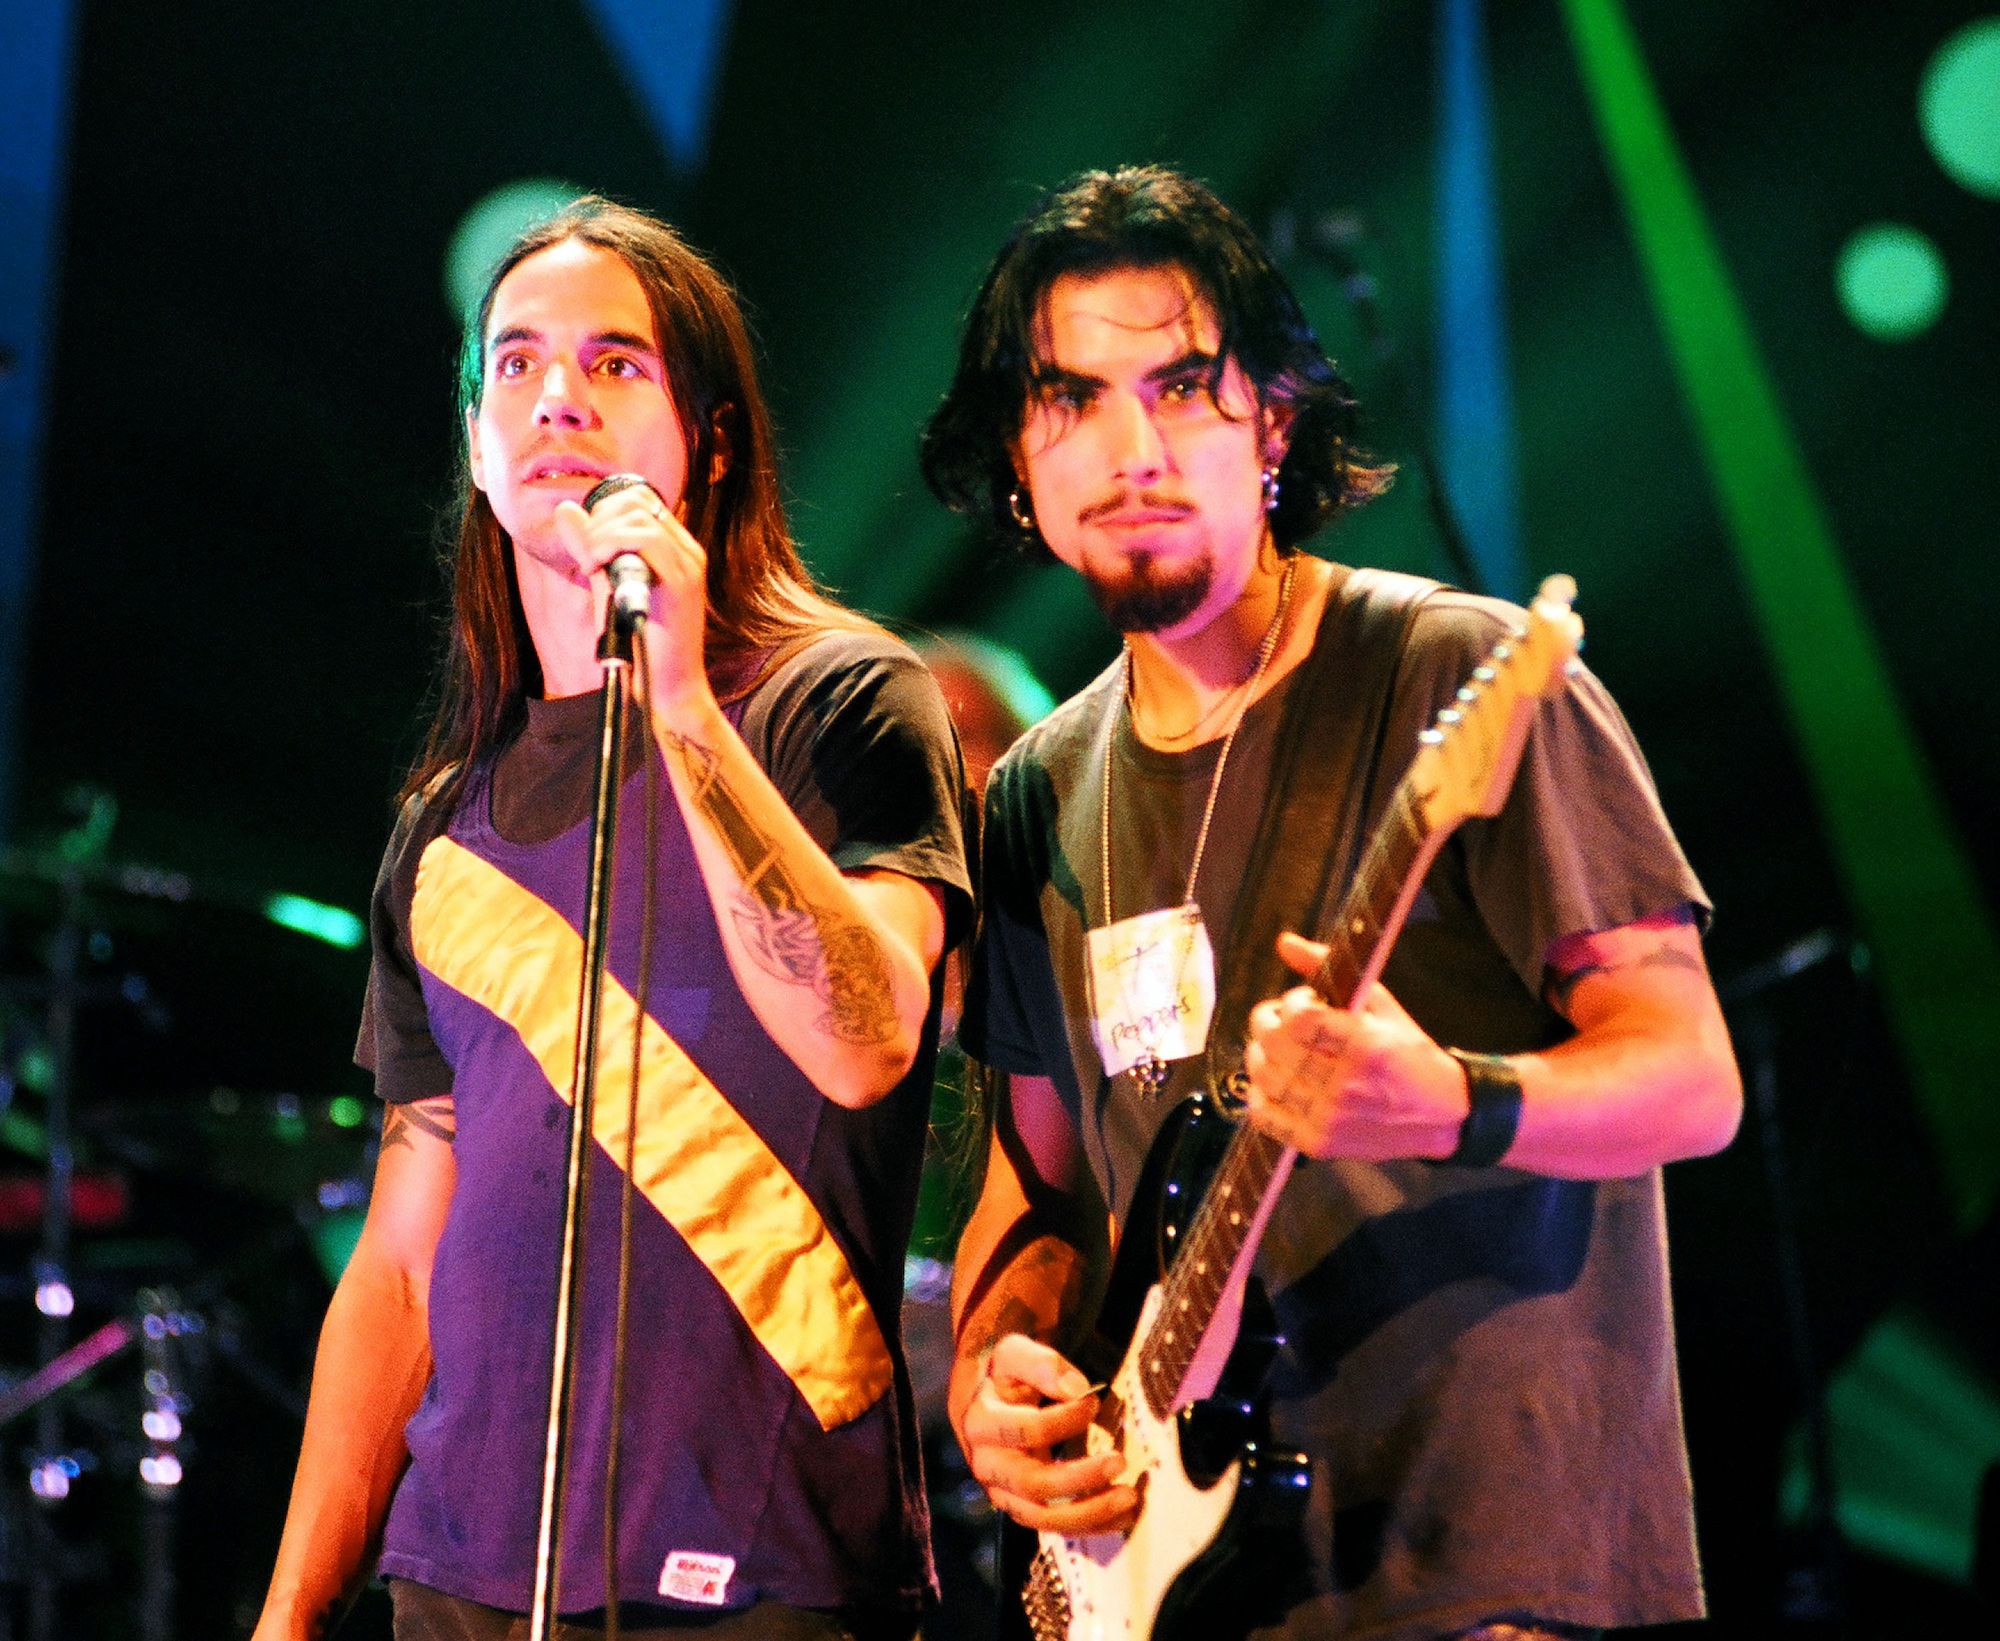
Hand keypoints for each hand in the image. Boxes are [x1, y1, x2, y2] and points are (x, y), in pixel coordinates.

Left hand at [552, 484, 710, 718]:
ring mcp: (688, 565)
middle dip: (599, 520)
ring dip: (601, 535)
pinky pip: (644, 539)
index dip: (605, 509)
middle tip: (587, 556)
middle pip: (637, 500)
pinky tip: (596, 571)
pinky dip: (609, 547)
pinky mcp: (681, 582)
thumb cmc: (639, 646)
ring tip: (590, 567)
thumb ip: (590, 547)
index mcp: (677, 551)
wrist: (667, 690)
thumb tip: (565, 508)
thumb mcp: (607, 585)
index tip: (589, 543)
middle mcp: (688, 552)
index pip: (641, 498)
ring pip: (639, 516)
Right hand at [959, 1334, 1138, 1534]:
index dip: (1064, 1420)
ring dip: (1089, 1512)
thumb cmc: (1001, 1374)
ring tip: (1129, 1497)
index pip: (1026, 1431)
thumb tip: (1077, 1389)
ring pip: (1043, 1516)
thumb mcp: (1013, 1353)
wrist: (981, 1400)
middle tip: (1120, 1461)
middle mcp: (987, 1465)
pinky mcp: (1020, 1506)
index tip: (1094, 1402)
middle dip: (1080, 1478)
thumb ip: (1042, 1364)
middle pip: (1033, 1484)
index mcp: (981, 1424)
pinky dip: (1089, 1526)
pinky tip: (1122, 1517)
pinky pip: (1053, 1526)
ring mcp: (1003, 1492)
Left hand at [1242, 932, 1466, 1161]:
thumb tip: (1284, 942)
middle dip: (1267, 1023)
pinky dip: (1259, 1096)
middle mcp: (1345, 1085)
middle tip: (1279, 1020)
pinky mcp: (1318, 1144)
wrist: (1441, 1116)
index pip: (1299, 1018)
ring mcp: (1329, 1119)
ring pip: (1265, 1079)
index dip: (1291, 1002)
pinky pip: (1265, 1118)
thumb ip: (1329, 968)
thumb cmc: (1410, 1053)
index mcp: (1364, 1046)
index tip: (1303, 1001)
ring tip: (1277, 1049)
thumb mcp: (1381, 1005)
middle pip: (1275, 1046)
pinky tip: (1274, 1082)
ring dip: (1260, 1055)